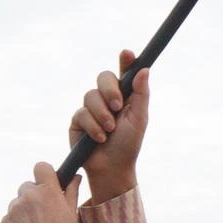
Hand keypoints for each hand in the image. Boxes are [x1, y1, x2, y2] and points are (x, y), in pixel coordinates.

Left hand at [0, 166, 77, 222]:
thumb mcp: (71, 214)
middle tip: (42, 213)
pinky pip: (9, 218)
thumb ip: (71, 191)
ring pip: (17, 203)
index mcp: (47, 191)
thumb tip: (75, 176)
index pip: (41, 167)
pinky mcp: (4, 222)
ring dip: (24, 211)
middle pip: (27, 186)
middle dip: (33, 196)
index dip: (44, 174)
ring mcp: (14, 208)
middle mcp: (28, 195)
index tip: (46, 184)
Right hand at [67, 49, 148, 197]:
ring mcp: (91, 108)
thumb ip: (141, 94)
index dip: (125, 61)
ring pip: (91, 95)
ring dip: (102, 115)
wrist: (111, 168)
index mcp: (125, 95)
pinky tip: (99, 138)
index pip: (125, 72)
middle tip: (117, 106)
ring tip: (109, 131)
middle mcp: (107, 98)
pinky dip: (93, 127)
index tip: (127, 53)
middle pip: (103, 77)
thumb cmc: (128, 145)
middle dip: (110, 90)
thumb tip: (144, 69)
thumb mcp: (139, 119)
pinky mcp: (77, 120)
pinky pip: (81, 113)